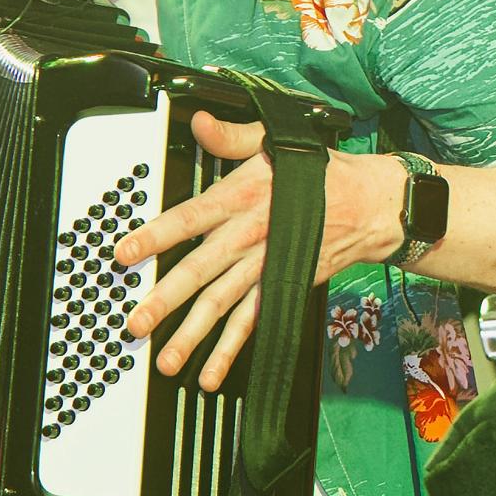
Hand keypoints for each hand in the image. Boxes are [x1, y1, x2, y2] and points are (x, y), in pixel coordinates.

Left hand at [114, 111, 403, 389]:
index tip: (125, 253)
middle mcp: (251, 235)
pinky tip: (210, 373)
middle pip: (202, 270)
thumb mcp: (274, 141)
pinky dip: (231, 350)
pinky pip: (251, 322)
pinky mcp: (281, 288)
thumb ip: (232, 136)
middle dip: (166, 298)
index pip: (191, 217)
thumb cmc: (319, 173)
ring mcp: (266, 267)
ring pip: (223, 304)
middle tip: (136, 322)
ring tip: (164, 360)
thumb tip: (198, 122)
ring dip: (193, 335)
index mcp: (243, 196)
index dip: (157, 235)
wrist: (371, 206)